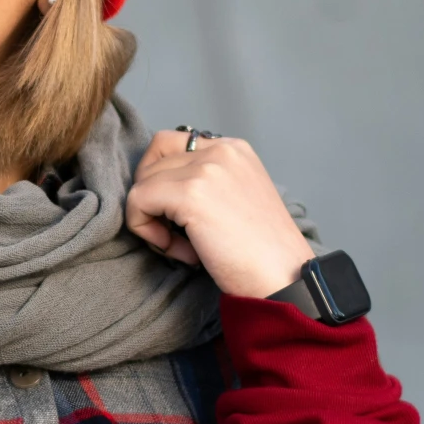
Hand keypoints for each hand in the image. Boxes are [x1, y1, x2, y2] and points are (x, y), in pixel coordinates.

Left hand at [125, 130, 311, 298]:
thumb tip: (157, 188)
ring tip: (184, 247)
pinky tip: (181, 252)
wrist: (286, 278)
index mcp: (234, 148)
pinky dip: (146, 231)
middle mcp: (221, 150)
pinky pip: (137, 202)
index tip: (180, 217)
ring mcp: (206, 169)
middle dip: (154, 201)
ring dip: (151, 220)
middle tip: (177, 235)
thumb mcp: (237, 199)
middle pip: (152, 162)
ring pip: (142, 183)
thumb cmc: (262, 252)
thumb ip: (206, 183)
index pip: (169, 145)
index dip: (161, 182)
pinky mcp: (191, 194)